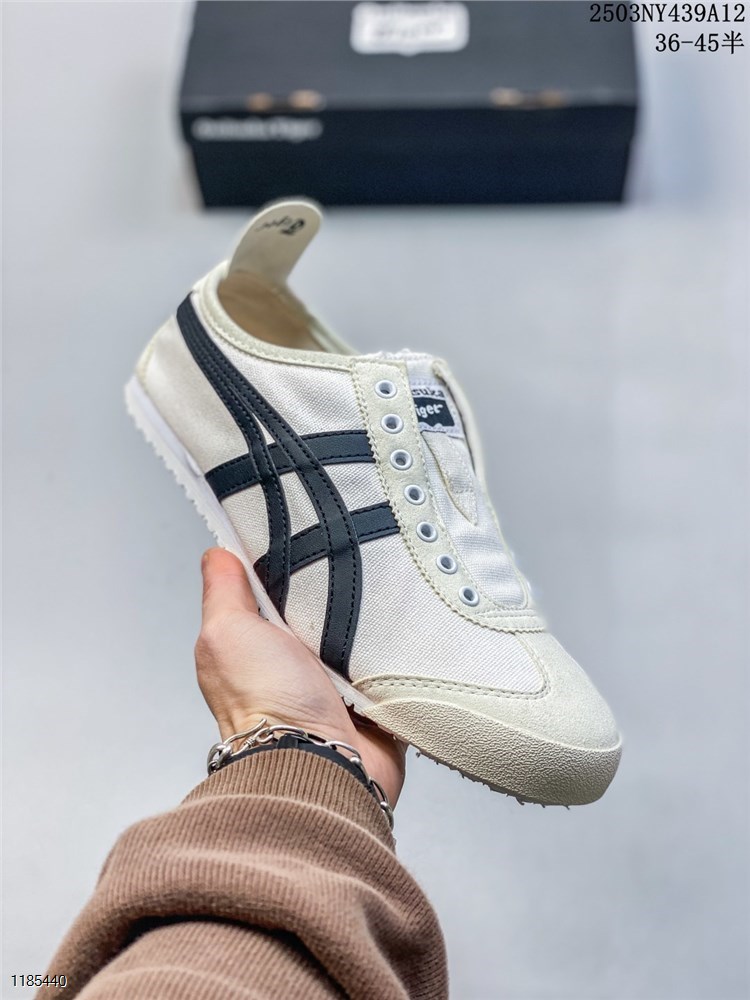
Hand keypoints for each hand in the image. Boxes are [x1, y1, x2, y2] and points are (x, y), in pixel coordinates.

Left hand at [196, 548, 405, 805]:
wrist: (320, 762)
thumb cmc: (267, 706)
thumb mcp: (227, 632)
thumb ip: (222, 592)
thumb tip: (217, 555)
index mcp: (257, 645)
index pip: (274, 589)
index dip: (288, 562)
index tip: (307, 534)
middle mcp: (295, 665)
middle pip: (323, 607)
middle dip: (338, 589)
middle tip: (352, 566)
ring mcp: (337, 682)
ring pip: (362, 631)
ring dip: (371, 619)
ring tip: (380, 597)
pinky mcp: (374, 698)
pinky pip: (394, 660)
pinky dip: (398, 649)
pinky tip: (400, 631)